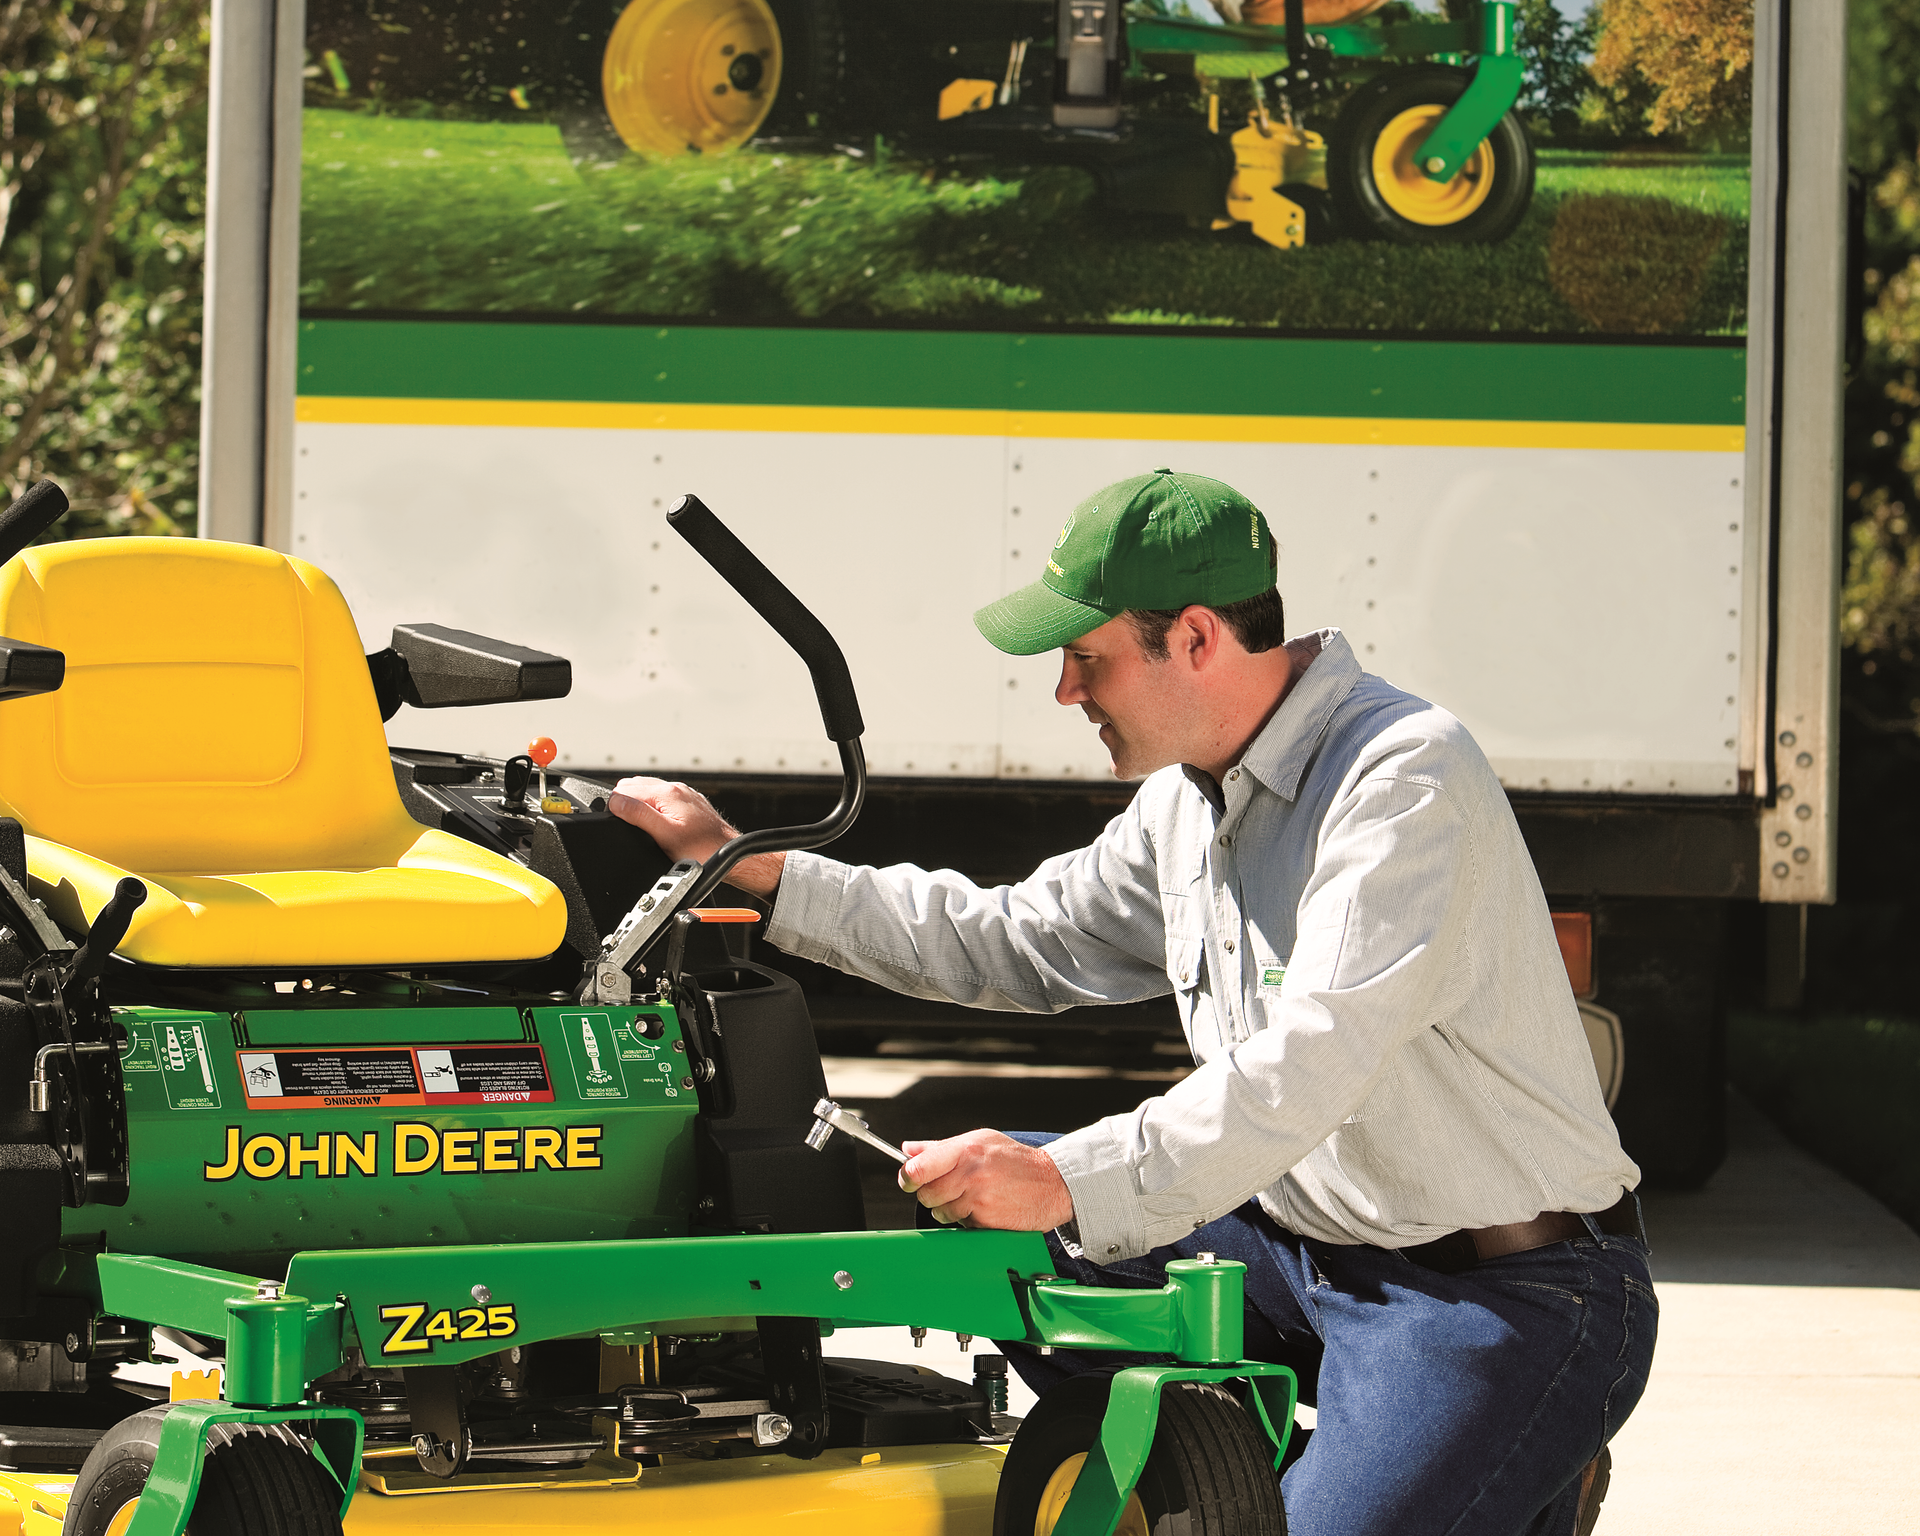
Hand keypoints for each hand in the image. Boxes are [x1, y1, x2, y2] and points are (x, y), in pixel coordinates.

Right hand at [605, 777, 785, 896]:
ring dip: (640, 806)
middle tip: (631, 827)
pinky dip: (655, 810)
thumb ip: (638, 814)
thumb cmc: (702, 849)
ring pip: (649, 792)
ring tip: (644, 828)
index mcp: (668, 793)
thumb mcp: (664, 835)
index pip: (626, 788)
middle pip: (636, 787)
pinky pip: (663, 801)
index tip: (618, 821)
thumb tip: (615, 802)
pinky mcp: (689, 805)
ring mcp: (685, 796)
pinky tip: (658, 826)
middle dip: (627, 805)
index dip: (617, 805)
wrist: (729, 854)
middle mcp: (677, 789)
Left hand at [898, 1130, 1073, 1231]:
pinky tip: (984, 1206)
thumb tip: (908, 1149)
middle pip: (925, 1195)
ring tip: (971, 1195)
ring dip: (949, 1208)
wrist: (1053, 1183)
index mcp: (964, 1150)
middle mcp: (969, 1174)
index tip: (908, 1180)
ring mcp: (978, 1200)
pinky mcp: (986, 1221)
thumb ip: (940, 1147)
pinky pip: (960, 1225)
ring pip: (940, 1213)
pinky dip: (967, 1219)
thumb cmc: (1014, 1159)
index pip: (917, 1169)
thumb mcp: (980, 1140)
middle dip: (930, 1194)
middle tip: (948, 1187)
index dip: (907, 1177)